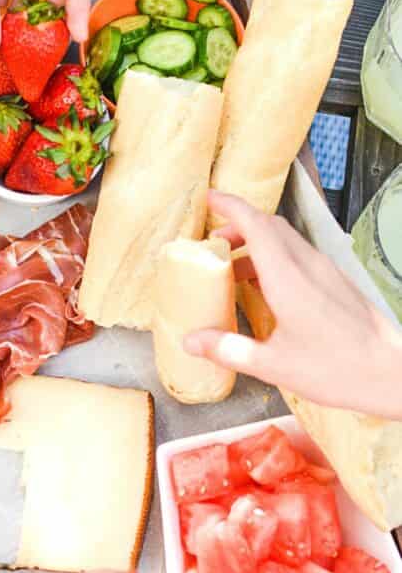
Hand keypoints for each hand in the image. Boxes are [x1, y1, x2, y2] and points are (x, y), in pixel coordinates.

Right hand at [184, 190, 401, 418]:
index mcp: (287, 277)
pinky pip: (300, 254)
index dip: (230, 206)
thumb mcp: (273, 366)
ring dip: (258, 242)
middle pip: (270, 225)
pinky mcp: (336, 281)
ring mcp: (326, 270)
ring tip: (235, 269)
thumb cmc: (337, 370)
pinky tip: (268, 288)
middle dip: (239, 225)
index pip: (256, 224)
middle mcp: (308, 265)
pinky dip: (276, 257)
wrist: (391, 374)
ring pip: (286, 239)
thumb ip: (228, 349)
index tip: (210, 199)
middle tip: (214, 242)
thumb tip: (190, 341)